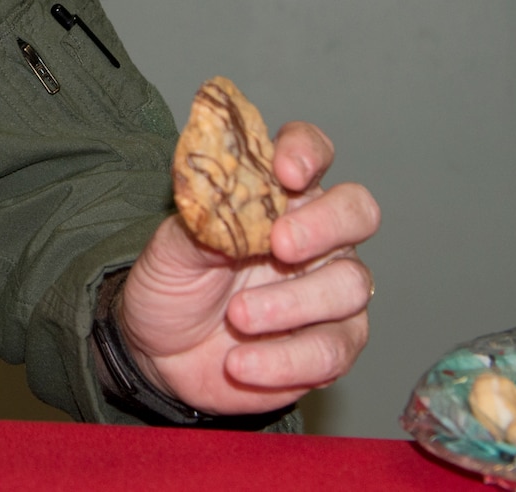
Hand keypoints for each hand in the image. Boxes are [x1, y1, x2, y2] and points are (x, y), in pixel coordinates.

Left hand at [118, 121, 378, 414]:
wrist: (158, 353)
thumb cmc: (172, 284)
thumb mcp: (171, 247)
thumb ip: (202, 217)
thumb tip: (221, 192)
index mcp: (279, 196)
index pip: (312, 152)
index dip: (307, 152)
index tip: (285, 171)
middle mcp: (317, 237)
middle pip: (358, 212)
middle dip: (325, 225)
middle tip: (279, 244)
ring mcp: (329, 292)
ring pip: (350, 285)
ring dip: (291, 303)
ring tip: (237, 318)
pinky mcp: (330, 347)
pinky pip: (332, 350)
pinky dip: (285, 359)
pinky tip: (241, 363)